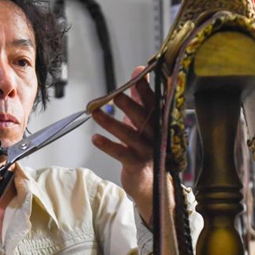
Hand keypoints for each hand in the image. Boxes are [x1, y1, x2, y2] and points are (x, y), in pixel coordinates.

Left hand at [92, 66, 155, 222]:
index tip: (139, 74)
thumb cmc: (147, 146)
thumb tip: (139, 70)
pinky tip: (95, 138)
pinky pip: (121, 154)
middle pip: (144, 118)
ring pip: (130, 135)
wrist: (153, 184)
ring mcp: (148, 151)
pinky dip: (108, 146)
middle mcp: (157, 136)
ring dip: (112, 124)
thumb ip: (141, 96)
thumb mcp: (145, 120)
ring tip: (95, 113)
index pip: (155, 103)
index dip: (146, 89)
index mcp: (160, 122)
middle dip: (130, 105)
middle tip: (116, 94)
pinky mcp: (136, 165)